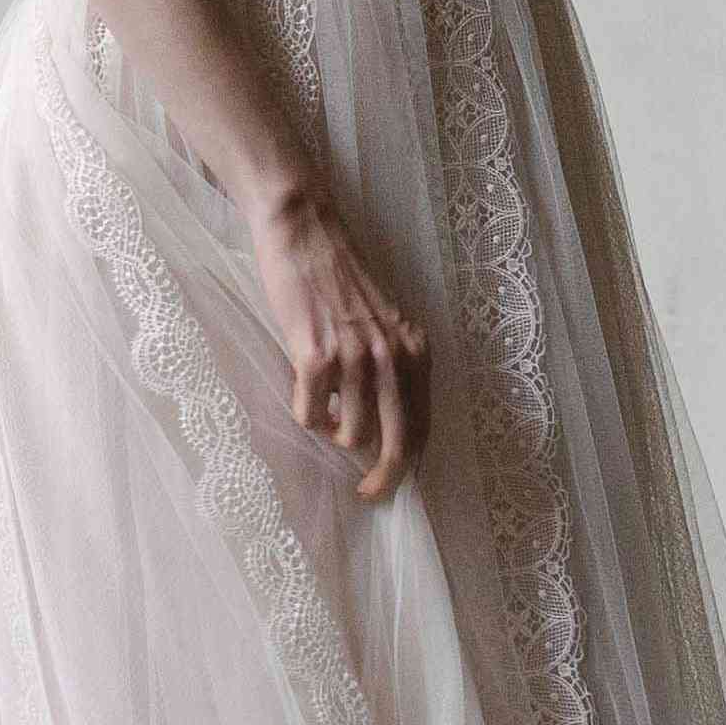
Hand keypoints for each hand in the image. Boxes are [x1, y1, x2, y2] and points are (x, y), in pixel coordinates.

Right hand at [250, 175, 429, 502]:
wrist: (303, 230)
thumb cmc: (338, 275)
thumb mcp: (384, 319)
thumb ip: (392, 363)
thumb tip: (383, 422)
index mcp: (413, 349)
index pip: (423, 425)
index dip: (410, 465)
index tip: (392, 483)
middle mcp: (391, 355)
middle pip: (397, 443)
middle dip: (384, 479)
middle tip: (368, 494)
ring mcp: (354, 356)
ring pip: (348, 433)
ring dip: (332, 431)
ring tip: (321, 407)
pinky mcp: (314, 354)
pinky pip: (309, 414)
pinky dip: (304, 414)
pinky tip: (302, 393)